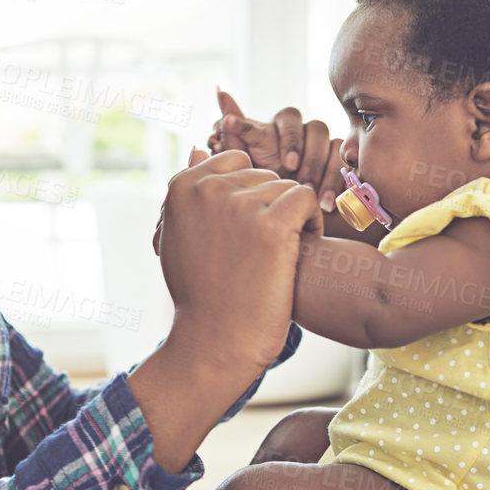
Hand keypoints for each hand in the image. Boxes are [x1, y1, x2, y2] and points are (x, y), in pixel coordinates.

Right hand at [156, 148, 323, 382]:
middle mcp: (207, 189)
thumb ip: (190, 194)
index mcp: (181, 187)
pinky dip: (311, 221)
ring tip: (279, 254)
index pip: (235, 163)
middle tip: (263, 249)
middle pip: (264, 175)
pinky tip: (300, 249)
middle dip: (271, 206)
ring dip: (291, 217)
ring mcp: (238, 204)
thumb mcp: (179, 237)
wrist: (216, 342)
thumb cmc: (201, 295)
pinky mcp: (271, 224)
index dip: (250, 195)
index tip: (247, 231)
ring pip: (287, 187)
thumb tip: (199, 148)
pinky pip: (306, 199)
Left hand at [207, 90, 346, 212]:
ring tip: (307, 191)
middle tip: (292, 170)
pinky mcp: (344, 160)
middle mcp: (306, 133)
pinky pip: (345, 161)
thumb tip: (220, 91)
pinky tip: (325, 201)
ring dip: (318, 168)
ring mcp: (326, 145)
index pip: (287, 119)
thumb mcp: (246, 168)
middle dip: (304, 150)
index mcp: (282, 130)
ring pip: (330, 143)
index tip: (285, 161)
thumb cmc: (264, 193)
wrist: (288, 222)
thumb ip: (234, 136)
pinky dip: (335, 181)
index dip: (289, 138)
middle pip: (314, 127)